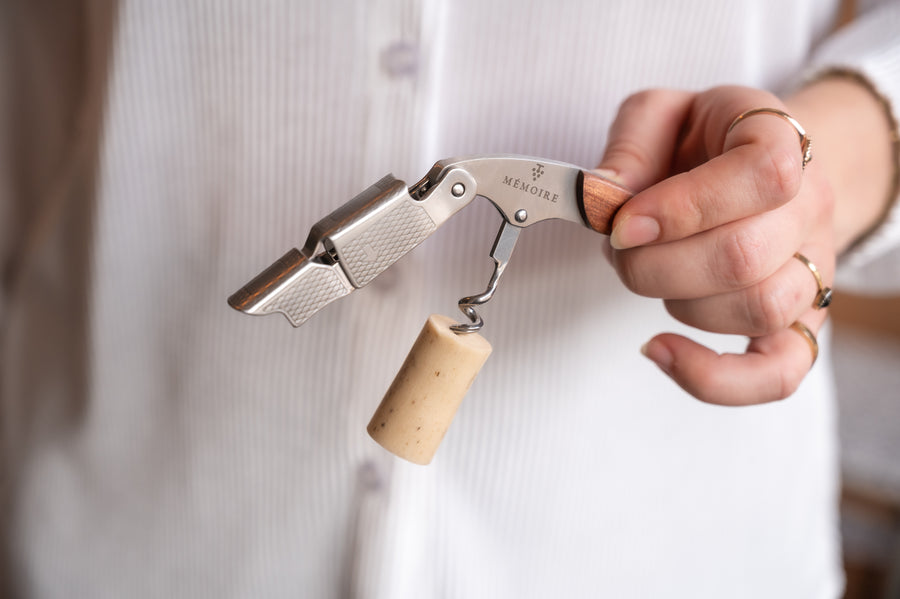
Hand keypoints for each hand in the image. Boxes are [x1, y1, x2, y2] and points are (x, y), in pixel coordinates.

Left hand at [597, 86, 834, 404]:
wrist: (758, 168)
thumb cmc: (703, 143)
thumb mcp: (660, 115)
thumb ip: (630, 144)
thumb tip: (603, 195)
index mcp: (781, 142)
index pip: (761, 176)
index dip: (682, 207)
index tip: (623, 224)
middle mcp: (810, 207)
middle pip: (743, 257)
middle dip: (654, 264)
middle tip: (619, 250)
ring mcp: (813, 270)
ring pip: (756, 310)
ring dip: (676, 302)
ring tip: (646, 274)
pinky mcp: (799, 324)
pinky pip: (778, 374)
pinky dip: (713, 378)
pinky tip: (659, 349)